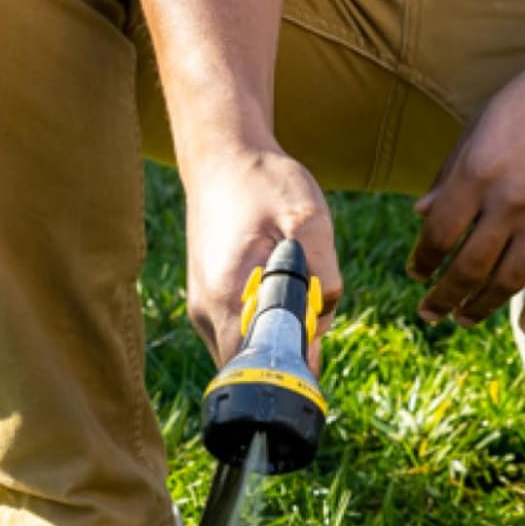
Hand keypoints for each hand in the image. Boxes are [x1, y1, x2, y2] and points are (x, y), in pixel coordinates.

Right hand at [181, 144, 342, 370]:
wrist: (223, 158)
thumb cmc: (265, 184)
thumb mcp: (309, 219)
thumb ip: (322, 275)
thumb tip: (320, 324)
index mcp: (227, 296)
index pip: (257, 366)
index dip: (292, 361)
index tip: (312, 331)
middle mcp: (206, 311)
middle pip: (256, 361)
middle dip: (292, 344)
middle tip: (307, 296)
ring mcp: (202, 308)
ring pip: (249, 346)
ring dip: (280, 329)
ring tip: (289, 278)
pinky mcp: (207, 301)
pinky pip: (241, 329)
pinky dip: (266, 318)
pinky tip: (276, 279)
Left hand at [410, 37, 524, 333]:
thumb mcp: (481, 122)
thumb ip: (451, 172)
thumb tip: (421, 214)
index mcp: (477, 171)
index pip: (438, 233)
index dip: (422, 259)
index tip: (415, 271)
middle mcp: (508, 200)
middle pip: (467, 267)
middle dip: (442, 296)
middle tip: (429, 312)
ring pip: (508, 280)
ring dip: (480, 307)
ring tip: (464, 319)